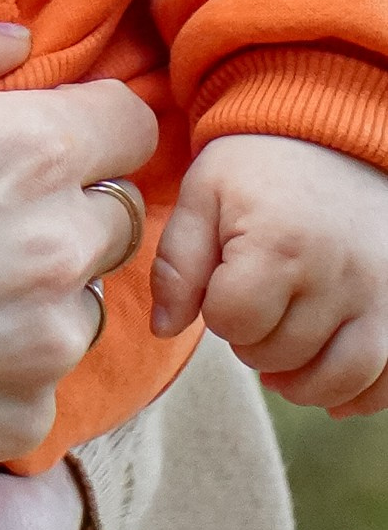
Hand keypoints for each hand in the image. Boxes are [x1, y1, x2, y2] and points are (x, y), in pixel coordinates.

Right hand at [0, 9, 153, 484]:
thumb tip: (14, 42)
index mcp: (26, 151)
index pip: (131, 122)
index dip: (86, 119)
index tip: (33, 132)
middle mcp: (62, 248)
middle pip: (115, 212)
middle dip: (62, 203)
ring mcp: (49, 344)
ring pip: (82, 298)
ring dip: (38, 287)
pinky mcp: (26, 418)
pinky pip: (40, 376)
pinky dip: (0, 362)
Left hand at [152, 132, 387, 412]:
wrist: (332, 135)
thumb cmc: (259, 166)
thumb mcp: (204, 194)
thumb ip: (179, 263)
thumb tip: (164, 329)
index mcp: (279, 244)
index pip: (234, 323)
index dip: (218, 312)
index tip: (226, 282)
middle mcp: (337, 276)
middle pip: (280, 355)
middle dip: (254, 342)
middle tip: (255, 309)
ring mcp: (380, 296)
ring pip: (338, 380)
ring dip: (301, 382)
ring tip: (283, 354)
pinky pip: (386, 379)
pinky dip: (358, 394)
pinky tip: (329, 379)